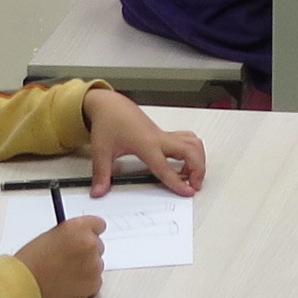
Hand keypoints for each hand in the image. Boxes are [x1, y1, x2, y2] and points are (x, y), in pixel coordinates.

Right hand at [17, 217, 105, 297]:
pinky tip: (67, 284)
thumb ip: (69, 234)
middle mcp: (90, 244)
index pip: (99, 224)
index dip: (90, 232)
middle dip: (86, 252)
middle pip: (98, 245)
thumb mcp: (49, 236)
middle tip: (67, 260)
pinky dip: (85, 284)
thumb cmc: (29, 262)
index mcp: (78, 228)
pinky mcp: (94, 284)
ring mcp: (94, 265)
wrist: (22, 286)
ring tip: (63, 274)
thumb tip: (80, 236)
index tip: (86, 237)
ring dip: (85, 268)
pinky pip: (95, 281)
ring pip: (96, 264)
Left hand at [81, 86, 205, 196]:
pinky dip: (193, 151)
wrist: (111, 105)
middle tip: (195, 185)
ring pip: (193, 143)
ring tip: (192, 175)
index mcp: (145, 144)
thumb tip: (99, 192)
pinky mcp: (164, 134)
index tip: (188, 192)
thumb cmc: (108, 123)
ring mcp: (164, 135)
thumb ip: (101, 174)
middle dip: (198, 169)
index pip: (165, 167)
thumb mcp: (101, 150)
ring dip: (199, 159)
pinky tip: (185, 162)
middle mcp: (159, 138)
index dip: (177, 182)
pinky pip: (188, 140)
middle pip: (190, 151)